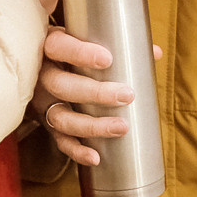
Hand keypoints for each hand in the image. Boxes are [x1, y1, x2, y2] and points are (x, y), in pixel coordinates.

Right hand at [35, 28, 165, 166]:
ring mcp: (42, 101)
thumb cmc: (70, 48)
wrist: (41, 63)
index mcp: (49, 46)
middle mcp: (42, 75)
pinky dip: (76, 151)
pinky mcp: (47, 123)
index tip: (107, 59)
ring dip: (91, 126)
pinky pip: (59, 140)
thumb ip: (117, 43)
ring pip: (61, 117)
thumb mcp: (83, 38)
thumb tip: (155, 53)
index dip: (80, 54)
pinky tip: (96, 158)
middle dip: (95, 93)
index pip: (59, 47)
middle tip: (127, 95)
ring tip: (121, 127)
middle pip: (61, 86)